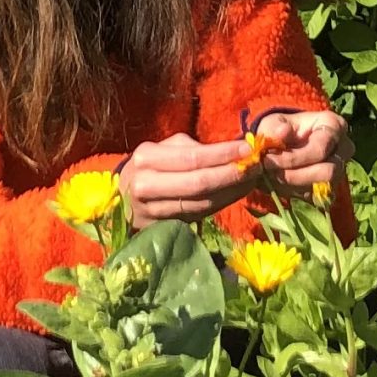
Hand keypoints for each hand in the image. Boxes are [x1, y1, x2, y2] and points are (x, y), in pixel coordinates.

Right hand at [120, 134, 255, 227]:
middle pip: (199, 183)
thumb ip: (194, 148)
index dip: (224, 155)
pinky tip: (236, 193)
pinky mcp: (161, 228)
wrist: (120, 198)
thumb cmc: (150, 166)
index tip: (248, 149)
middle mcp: (146, 185)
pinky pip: (199, 215)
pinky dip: (222, 204)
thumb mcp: (164, 149)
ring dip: (233, 192)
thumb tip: (234, 150)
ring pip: (203, 203)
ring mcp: (152, 211)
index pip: (193, 157)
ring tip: (251, 179)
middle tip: (256, 167)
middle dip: (232, 175)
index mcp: (147, 158)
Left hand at [251, 110, 351, 199]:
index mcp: (334, 125)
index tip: (267, 160)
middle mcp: (344, 147)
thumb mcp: (271, 124)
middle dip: (295, 175)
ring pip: (323, 186)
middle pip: (328, 171)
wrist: (281, 145)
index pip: (320, 149)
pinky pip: (318, 197)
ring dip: (294, 184)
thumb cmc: (279, 130)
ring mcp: (341, 168)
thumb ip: (275, 128)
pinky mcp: (332, 186)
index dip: (293, 158)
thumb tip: (283, 131)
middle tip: (270, 172)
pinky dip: (297, 193)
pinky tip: (281, 183)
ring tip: (273, 176)